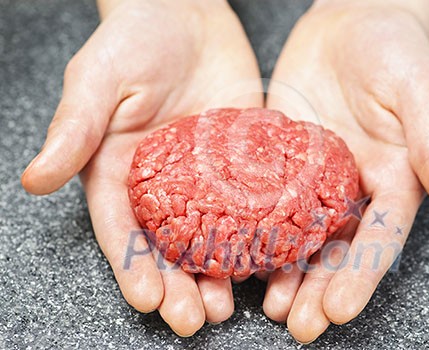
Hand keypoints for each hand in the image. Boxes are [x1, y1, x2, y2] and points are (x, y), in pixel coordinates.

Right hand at [21, 0, 262, 335]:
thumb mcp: (97, 81)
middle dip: (180, 285)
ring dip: (219, 273)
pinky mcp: (244, 160)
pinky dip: (260, 233)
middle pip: (169, 246)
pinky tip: (270, 258)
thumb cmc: (134, 39)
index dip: (133, 267)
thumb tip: (35, 179)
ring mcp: (207, 176)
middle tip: (196, 318)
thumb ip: (74, 130)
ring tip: (230, 305)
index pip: (123, 230)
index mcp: (121, 173)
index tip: (148, 298)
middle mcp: (164, 184)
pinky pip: (253, 202)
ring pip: (212, 235)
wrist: (187, 11)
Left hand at [263, 0, 428, 342]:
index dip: (360, 276)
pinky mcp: (278, 158)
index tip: (340, 310)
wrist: (349, 20)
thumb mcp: (421, 94)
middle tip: (298, 325)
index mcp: (392, 180)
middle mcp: (351, 187)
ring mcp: (311, 176)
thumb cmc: (393, 50)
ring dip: (285, 272)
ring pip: (298, 234)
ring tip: (268, 305)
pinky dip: (252, 228)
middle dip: (319, 289)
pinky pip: (264, 198)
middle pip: (336, 249)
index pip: (378, 239)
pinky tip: (238, 252)